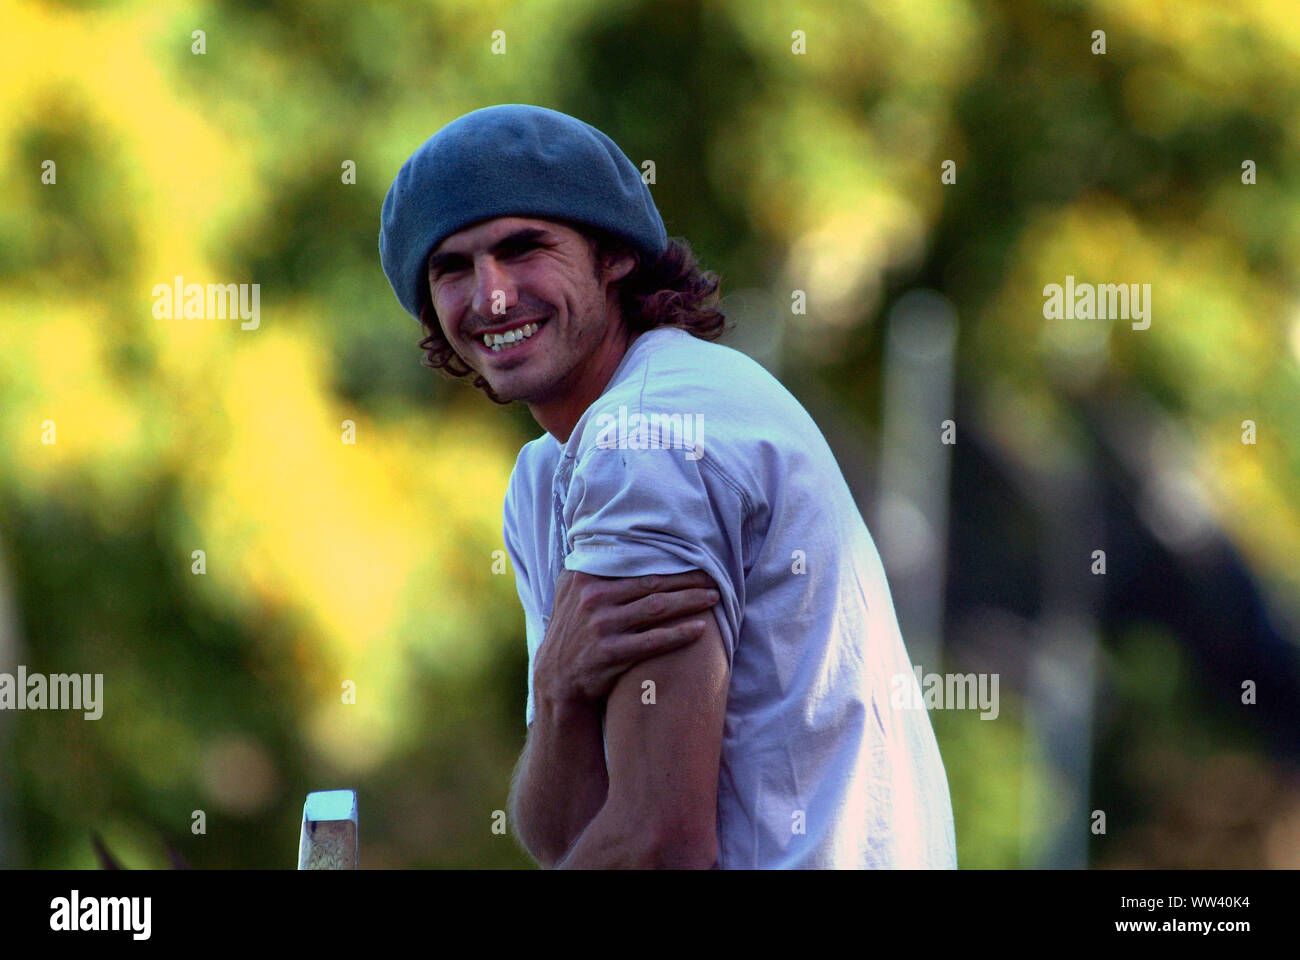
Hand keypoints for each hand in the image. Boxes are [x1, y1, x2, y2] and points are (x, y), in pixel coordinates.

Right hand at [534, 570, 720, 706]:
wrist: (556, 678)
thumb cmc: (572, 631)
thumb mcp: (570, 593)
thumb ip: (590, 568)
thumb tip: (615, 540)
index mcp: (585, 578)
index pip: (636, 563)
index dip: (669, 560)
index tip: (695, 557)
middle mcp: (592, 598)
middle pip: (653, 583)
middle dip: (688, 580)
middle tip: (715, 578)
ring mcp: (601, 626)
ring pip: (657, 608)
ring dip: (690, 602)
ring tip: (714, 598)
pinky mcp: (610, 654)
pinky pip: (654, 641)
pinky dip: (680, 634)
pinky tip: (701, 629)